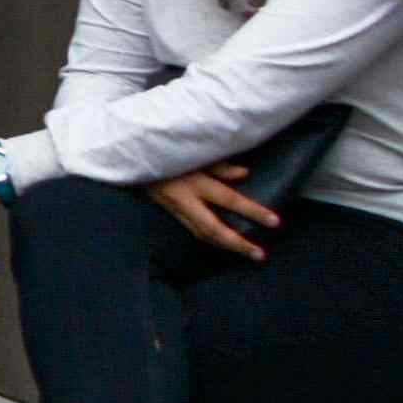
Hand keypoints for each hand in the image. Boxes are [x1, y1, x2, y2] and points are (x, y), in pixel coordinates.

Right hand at [147, 158, 282, 261]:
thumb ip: (219, 164)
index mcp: (193, 182)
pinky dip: (209, 239)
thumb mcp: (193, 151)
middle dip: (237, 243)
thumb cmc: (164, 148)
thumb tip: (244, 174)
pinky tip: (220, 243)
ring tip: (244, 252)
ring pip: (201, 234)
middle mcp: (184, 200)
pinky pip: (192, 230)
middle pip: (214, 229)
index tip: (274, 222)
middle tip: (259, 255)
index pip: (229, 199)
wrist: (129, 156)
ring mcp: (174, 208)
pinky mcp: (168, 211)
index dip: (252, 211)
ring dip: (224, 245)